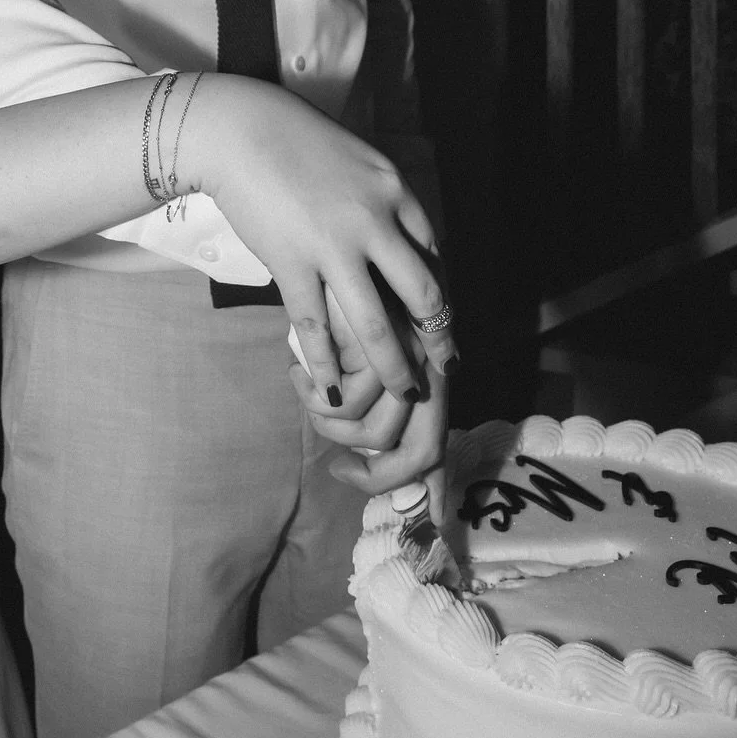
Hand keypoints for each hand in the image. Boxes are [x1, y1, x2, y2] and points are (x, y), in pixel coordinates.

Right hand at [194, 78, 456, 408]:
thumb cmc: (291, 137)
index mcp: (394, 190)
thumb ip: (377, 196)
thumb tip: (392, 232)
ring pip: (377, 324)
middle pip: (423, 294)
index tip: (442, 320)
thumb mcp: (354, 158)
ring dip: (394, 367)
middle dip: (438, 339)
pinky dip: (326, 364)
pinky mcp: (292, 262)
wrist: (236, 128)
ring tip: (404, 392)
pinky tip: (332, 388)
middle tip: (444, 368)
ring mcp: (334, 245)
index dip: (441, 294)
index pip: (434, 254)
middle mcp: (374, 220)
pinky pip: (315, 325)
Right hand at [289, 290, 449, 523]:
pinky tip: (298, 374)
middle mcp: (423, 353)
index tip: (416, 515)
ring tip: (312, 396)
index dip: (430, 487)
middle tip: (341, 470)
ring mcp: (394, 341)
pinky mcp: (354, 323)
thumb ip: (384, 384)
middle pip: (418, 449)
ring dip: (331, 425)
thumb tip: (387, 448)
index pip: (438, 439)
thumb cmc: (343, 286)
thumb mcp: (374, 339)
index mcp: (431, 361)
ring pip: (372, 425)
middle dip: (378, 476)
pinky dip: (313, 394)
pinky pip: (337, 389)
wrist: (319, 222)